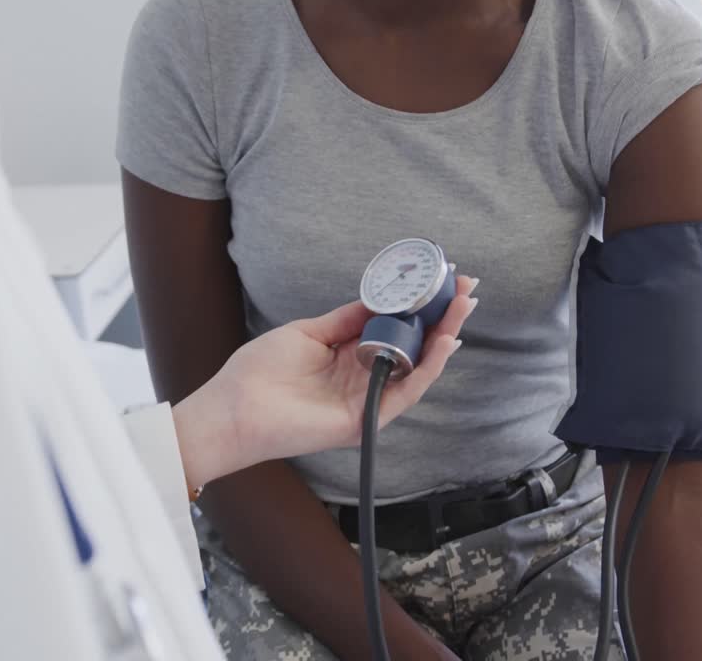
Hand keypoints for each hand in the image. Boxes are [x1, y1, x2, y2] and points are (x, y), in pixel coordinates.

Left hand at [174, 276, 477, 485]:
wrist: (234, 407)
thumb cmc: (259, 372)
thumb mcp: (309, 332)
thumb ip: (347, 319)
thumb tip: (379, 297)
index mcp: (350, 356)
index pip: (396, 330)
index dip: (420, 307)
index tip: (442, 280)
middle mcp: (364, 378)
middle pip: (415, 348)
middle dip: (443, 319)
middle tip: (467, 291)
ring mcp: (367, 401)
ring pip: (418, 370)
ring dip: (444, 339)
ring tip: (462, 310)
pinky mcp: (365, 420)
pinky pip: (404, 394)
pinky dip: (426, 369)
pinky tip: (443, 344)